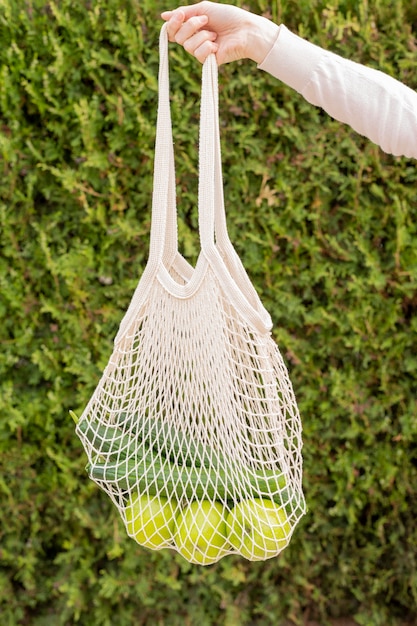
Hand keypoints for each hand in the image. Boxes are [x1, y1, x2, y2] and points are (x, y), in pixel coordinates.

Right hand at [161, 1, 278, 64]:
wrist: (246, 30)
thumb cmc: (229, 18)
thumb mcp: (204, 9)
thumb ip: (185, 13)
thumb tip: (163, 16)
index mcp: (193, 28)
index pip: (173, 30)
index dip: (172, 24)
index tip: (180, 15)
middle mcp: (195, 41)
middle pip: (177, 38)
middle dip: (190, 26)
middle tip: (205, 20)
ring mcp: (201, 52)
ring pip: (187, 46)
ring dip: (202, 36)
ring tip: (215, 34)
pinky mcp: (208, 62)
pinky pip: (198, 54)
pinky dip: (207, 46)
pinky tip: (217, 45)